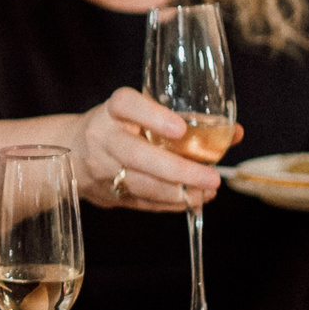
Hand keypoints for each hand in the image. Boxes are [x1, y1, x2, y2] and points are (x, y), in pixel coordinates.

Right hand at [73, 87, 234, 210]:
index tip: (180, 128)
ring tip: (207, 193)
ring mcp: (102, 168)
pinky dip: (170, 204)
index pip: (127, 105)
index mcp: (112, 111)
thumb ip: (186, 120)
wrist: (73, 153)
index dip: (153, 116)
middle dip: (178, 170)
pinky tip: (192, 201)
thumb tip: (235, 134)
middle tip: (212, 179)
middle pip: (137, 155)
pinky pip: (141, 202)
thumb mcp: (142, 113)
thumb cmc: (119, 127)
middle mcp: (103, 137)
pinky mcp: (107, 193)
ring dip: (178, 193)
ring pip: (141, 184)